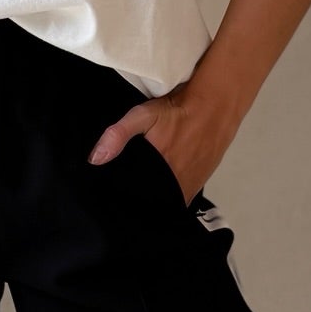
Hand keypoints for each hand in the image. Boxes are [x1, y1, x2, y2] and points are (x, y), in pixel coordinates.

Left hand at [86, 76, 237, 206]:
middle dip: (137, 201)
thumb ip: (118, 135)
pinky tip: (162, 187)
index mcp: (158, 172)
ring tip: (142, 192)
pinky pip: (179, 198)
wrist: (215, 108)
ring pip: (165, 203)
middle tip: (126, 193)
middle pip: (150, 203)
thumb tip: (95, 159)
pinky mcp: (197, 184)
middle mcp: (174, 184)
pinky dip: (169, 196)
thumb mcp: (143, 116)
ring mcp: (188, 186)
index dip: (122, 199)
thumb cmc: (177, 112)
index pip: (134, 198)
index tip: (111, 198)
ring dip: (154, 201)